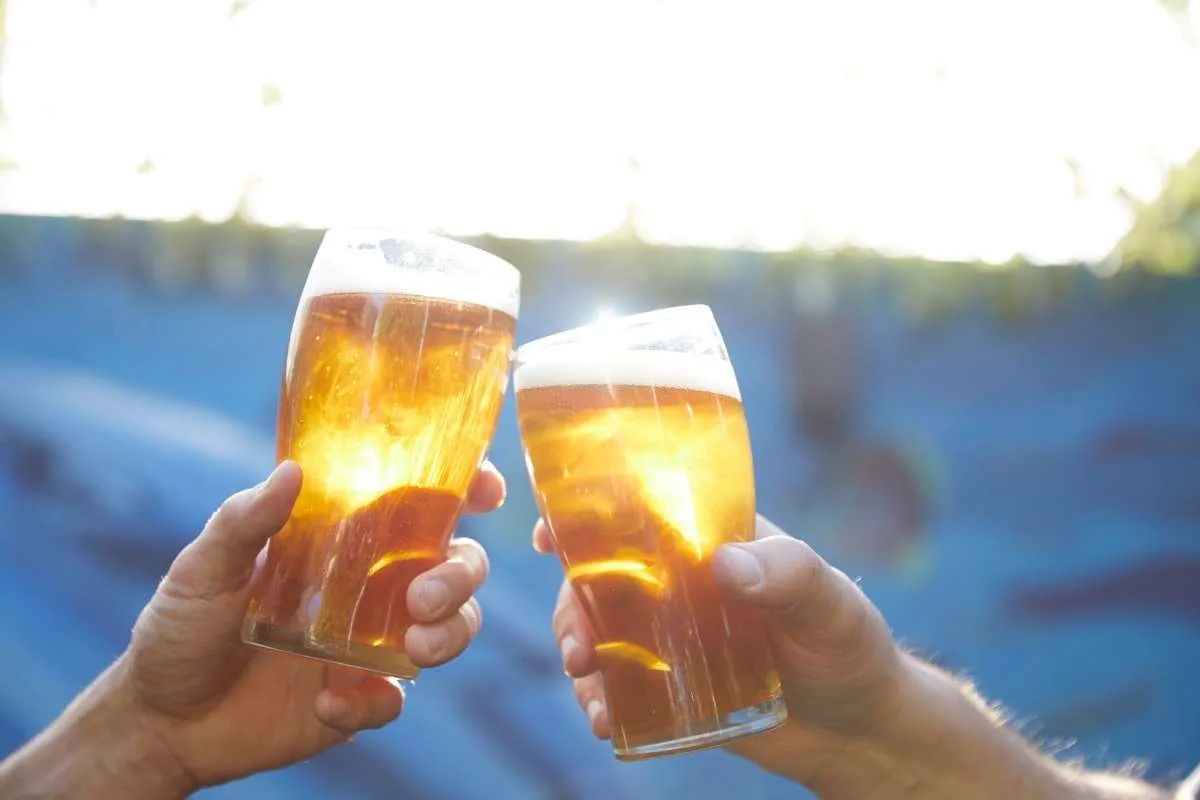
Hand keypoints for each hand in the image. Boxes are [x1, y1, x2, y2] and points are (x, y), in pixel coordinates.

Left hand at [121, 460, 503, 792]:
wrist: (160, 718)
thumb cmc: (179, 628)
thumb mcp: (203, 567)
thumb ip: (244, 522)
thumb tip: (292, 471)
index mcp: (344, 539)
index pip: (421, 503)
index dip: (467, 490)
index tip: (486, 490)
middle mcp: (370, 585)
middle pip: (456, 565)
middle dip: (462, 577)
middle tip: (425, 599)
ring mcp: (370, 642)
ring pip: (451, 629)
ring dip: (449, 636)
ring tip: (414, 649)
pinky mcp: (358, 698)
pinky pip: (395, 700)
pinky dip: (374, 703)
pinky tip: (327, 702)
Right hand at [534, 513, 906, 786]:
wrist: (860, 732)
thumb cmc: (850, 647)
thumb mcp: (828, 603)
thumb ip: (788, 575)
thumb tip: (725, 564)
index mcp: (710, 541)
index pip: (641, 512)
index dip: (588, 515)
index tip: (549, 533)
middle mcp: (681, 582)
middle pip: (602, 576)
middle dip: (572, 603)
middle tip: (576, 645)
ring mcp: (670, 636)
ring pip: (598, 631)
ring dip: (577, 651)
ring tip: (586, 685)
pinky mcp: (669, 687)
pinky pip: (617, 685)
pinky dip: (599, 699)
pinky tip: (604, 722)